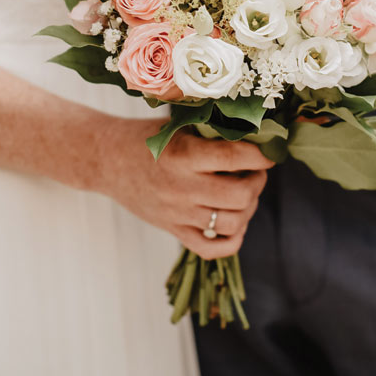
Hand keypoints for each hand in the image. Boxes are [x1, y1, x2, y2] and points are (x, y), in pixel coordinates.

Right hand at [93, 117, 273, 258]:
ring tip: (246, 193)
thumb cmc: (146, 137)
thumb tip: (258, 136)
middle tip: (256, 172)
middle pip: (240, 196)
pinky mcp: (173, 230)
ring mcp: (177, 213)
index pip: (234, 157)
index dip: (260, 156)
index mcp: (183, 155)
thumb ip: (212, 134)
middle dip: (258, 182)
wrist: (107, 160)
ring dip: (249, 208)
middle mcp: (181, 187)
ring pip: (231, 223)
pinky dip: (233, 240)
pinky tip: (235, 223)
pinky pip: (212, 249)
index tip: (269, 152)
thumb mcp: (178, 126)